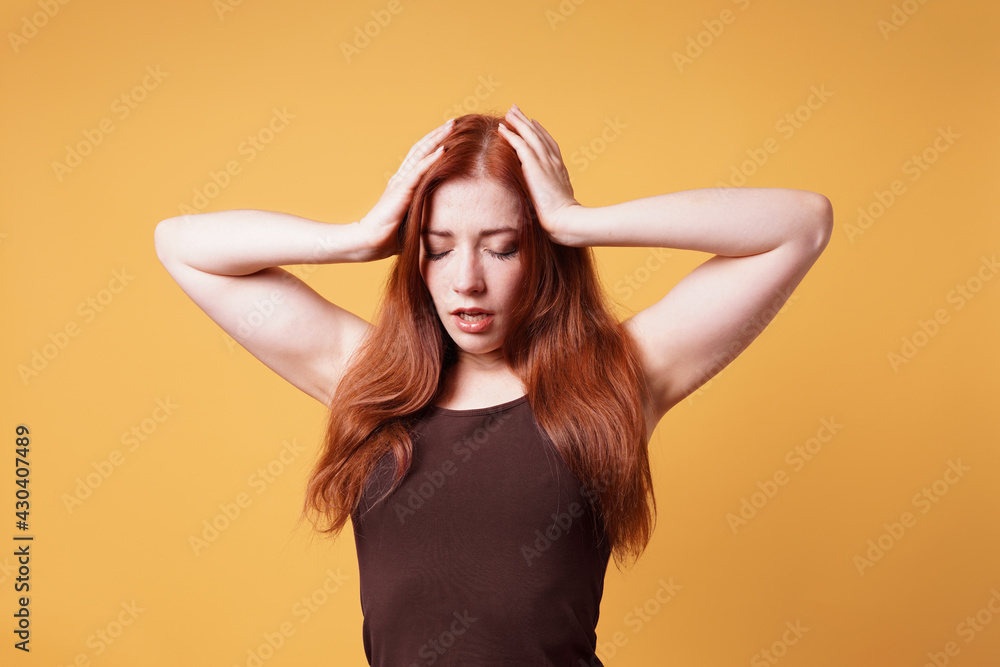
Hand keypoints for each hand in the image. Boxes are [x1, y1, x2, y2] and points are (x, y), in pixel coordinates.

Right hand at [356, 118, 453, 261]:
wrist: (369, 243)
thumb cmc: (389, 238)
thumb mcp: (412, 221)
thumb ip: (425, 214)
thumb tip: (443, 221)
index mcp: (403, 185)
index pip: (421, 159)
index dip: (434, 145)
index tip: (451, 136)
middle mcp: (401, 178)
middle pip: (421, 150)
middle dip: (438, 134)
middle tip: (455, 122)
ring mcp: (400, 183)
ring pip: (421, 154)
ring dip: (437, 139)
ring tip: (452, 126)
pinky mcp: (401, 191)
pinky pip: (419, 171)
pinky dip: (432, 159)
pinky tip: (444, 149)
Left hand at [497, 104, 580, 242]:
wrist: (565, 220)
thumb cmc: (561, 219)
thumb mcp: (556, 203)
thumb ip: (548, 196)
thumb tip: (539, 201)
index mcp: (559, 169)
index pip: (549, 144)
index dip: (540, 132)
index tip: (533, 123)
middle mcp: (553, 161)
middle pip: (538, 135)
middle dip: (526, 121)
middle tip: (516, 110)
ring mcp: (545, 162)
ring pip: (529, 135)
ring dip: (518, 122)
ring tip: (508, 112)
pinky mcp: (535, 166)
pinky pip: (520, 145)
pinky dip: (511, 135)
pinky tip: (501, 128)